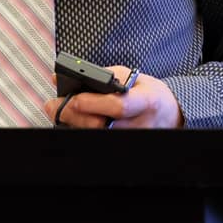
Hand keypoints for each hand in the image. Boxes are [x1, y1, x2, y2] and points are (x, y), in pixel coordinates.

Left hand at [44, 67, 183, 129]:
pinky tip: (71, 121)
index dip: (93, 103)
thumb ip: (103, 75)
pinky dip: (80, 130)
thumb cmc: (148, 93)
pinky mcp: (122, 147)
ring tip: (57, 111)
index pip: (118, 107)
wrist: (169, 114)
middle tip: (53, 105)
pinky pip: (96, 140)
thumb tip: (71, 75)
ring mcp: (130, 140)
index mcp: (145, 102)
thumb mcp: (132, 77)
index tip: (73, 97)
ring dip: (71, 123)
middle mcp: (139, 125)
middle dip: (72, 114)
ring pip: (93, 136)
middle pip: (99, 125)